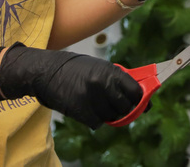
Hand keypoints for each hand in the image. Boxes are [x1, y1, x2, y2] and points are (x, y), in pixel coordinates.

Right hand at [0, 44, 141, 128]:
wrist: (48, 72)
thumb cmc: (75, 68)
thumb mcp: (100, 66)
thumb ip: (117, 79)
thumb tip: (138, 93)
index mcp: (110, 71)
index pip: (135, 91)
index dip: (140, 98)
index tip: (141, 102)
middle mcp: (103, 85)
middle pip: (126, 107)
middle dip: (126, 108)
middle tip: (121, 107)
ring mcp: (92, 100)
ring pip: (112, 117)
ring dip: (109, 114)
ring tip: (100, 104)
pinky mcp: (81, 111)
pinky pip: (97, 122)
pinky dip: (96, 119)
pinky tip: (90, 109)